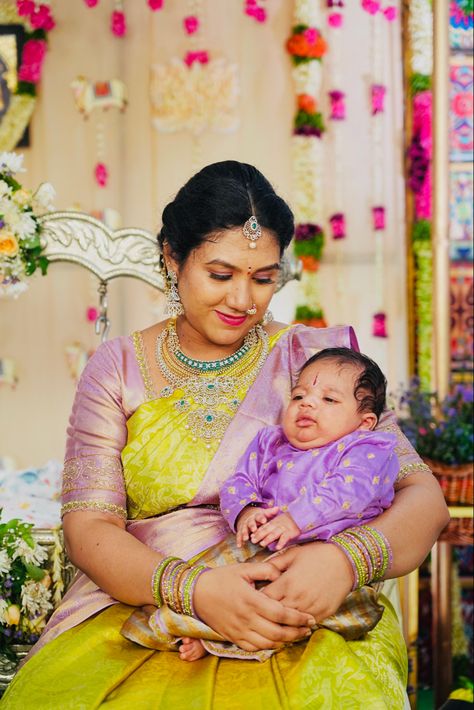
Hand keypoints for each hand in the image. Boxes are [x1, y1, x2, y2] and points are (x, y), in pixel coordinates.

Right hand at [193, 562, 315, 650]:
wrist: (196, 593)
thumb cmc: (221, 578)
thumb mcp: (243, 568)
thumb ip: (265, 570)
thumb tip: (282, 573)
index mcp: (250, 599)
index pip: (281, 614)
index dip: (298, 618)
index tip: (310, 618)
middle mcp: (246, 618)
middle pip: (278, 632)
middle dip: (297, 632)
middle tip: (308, 628)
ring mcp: (239, 630)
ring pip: (268, 643)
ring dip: (285, 641)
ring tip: (297, 635)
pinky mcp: (233, 637)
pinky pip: (254, 647)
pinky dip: (268, 646)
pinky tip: (277, 640)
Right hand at [235, 505, 279, 547]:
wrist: (248, 517)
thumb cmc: (260, 518)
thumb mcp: (265, 514)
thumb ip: (271, 513)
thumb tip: (278, 508)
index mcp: (256, 516)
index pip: (259, 516)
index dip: (261, 518)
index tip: (264, 521)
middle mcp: (249, 521)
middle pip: (250, 523)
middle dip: (252, 526)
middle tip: (254, 529)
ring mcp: (244, 526)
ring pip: (244, 529)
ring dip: (245, 534)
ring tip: (246, 539)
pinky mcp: (240, 532)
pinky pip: (239, 536)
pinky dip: (239, 541)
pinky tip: (239, 546)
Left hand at [250, 512, 300, 549]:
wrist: (300, 515)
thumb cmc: (287, 521)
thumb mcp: (277, 522)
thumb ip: (268, 528)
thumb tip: (258, 536)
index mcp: (273, 522)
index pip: (263, 527)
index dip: (257, 532)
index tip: (251, 537)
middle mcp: (277, 525)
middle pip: (267, 530)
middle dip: (259, 535)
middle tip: (253, 541)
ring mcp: (284, 528)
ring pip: (274, 534)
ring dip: (268, 539)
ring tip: (262, 544)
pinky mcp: (291, 532)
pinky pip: (285, 538)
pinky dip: (281, 542)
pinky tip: (277, 548)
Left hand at [263, 542, 353, 620]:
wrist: (344, 560)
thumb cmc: (316, 554)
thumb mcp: (292, 554)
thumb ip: (274, 563)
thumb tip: (258, 571)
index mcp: (287, 583)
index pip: (264, 599)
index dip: (257, 599)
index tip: (254, 598)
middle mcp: (298, 598)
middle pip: (274, 615)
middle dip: (267, 613)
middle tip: (262, 611)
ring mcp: (311, 608)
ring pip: (290, 624)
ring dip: (282, 622)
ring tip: (275, 620)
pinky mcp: (323, 614)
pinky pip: (306, 625)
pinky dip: (298, 625)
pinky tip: (293, 621)